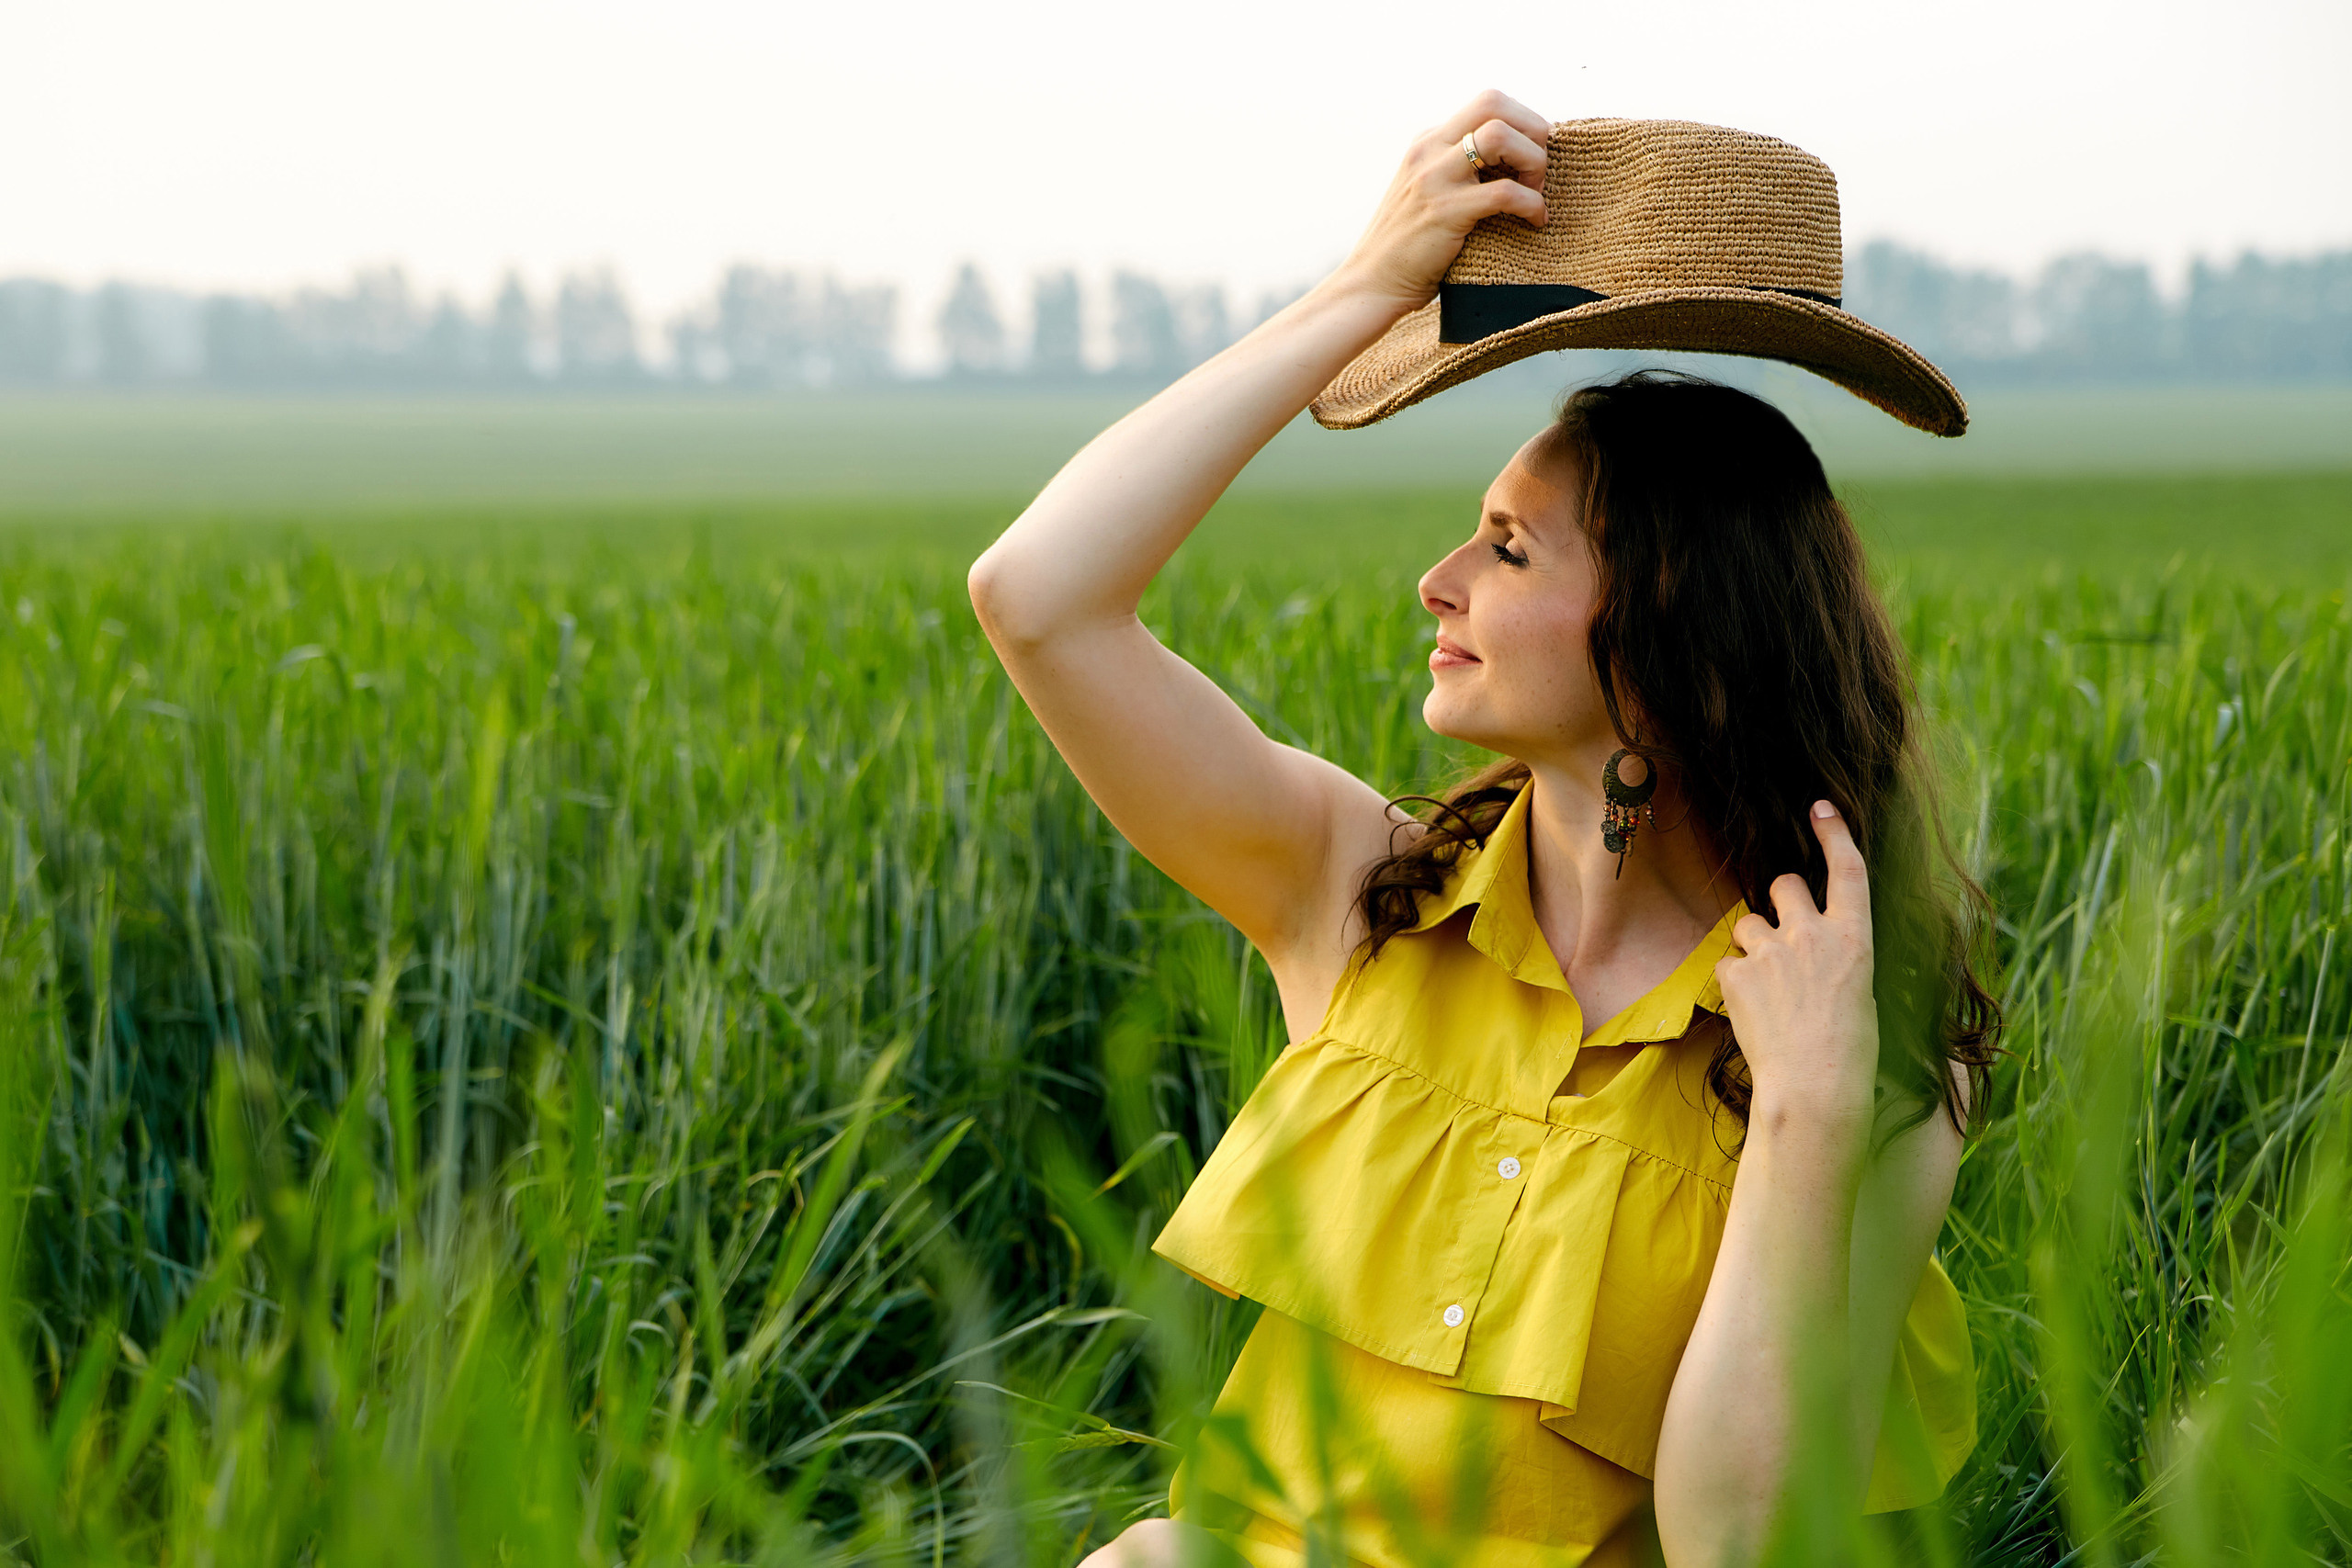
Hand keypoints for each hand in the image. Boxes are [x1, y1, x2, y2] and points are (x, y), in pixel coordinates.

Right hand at [1331, 90, 1551, 313]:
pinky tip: (1535, 221)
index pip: (1488, 102)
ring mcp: (1433, 178)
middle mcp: (1428, 150)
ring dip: (1533, 161)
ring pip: (1499, 135)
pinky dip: (1532, 204)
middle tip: (1538, 170)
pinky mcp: (1444, 211)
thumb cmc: (1410, 247)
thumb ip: (1458, 171)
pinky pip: (1505, 192)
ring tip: (1535, 193)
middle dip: (1532, 130)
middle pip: (1493, 102)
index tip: (1531, 158)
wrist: (1372, 284)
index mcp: (1428, 141)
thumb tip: (1514, 164)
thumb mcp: (1429, 192)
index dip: (1523, 122)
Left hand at [1713, 801, 1880, 1124]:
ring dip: (1753, 945)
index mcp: (1855, 938)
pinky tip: (1750, 1012)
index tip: (1821, 808)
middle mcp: (1813, 934)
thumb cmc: (1851, 1053)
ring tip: (1768, 989)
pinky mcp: (1739, 973)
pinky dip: (1734, 982)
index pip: (1848, 870)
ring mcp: (1773, 950)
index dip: (1834, 834)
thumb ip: (1839, 960)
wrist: (1815, 1087)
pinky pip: (1728, 963)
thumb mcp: (1861, 995)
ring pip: (1749, 924)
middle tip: (1783, 936)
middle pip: (1787, 884)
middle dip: (1781, 900)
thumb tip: (1824, 955)